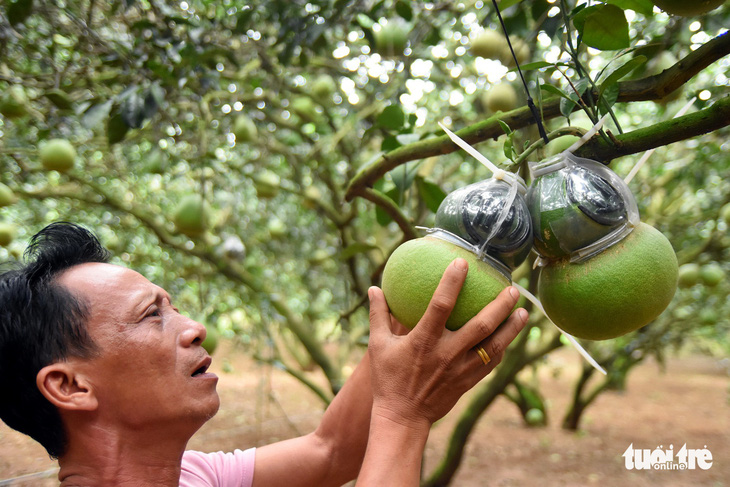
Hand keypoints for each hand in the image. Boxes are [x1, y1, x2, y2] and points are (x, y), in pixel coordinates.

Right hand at [367, 257, 527, 429]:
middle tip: (512, 288)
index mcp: (424, 341)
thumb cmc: (388, 379)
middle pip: (481, 326)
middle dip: (500, 306)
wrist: (402, 418)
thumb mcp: (377, 345)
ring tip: (525, 311)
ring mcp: (460, 370)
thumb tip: (374, 289)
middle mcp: (446, 354)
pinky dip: (503, 349)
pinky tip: (510, 337)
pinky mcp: (468, 382)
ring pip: (494, 346)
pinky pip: (491, 363)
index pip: (441, 306)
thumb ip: (378, 315)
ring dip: (512, 328)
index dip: (452, 283)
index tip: (463, 263)